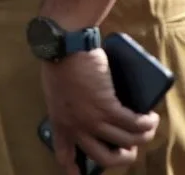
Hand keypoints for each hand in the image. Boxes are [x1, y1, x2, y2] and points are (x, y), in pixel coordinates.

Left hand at [41, 48, 158, 171]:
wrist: (64, 46)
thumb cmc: (60, 63)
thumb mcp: (57, 92)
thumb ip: (70, 107)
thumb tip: (91, 113)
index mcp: (60, 122)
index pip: (64, 154)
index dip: (73, 169)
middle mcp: (76, 126)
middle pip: (104, 158)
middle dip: (123, 157)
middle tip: (130, 147)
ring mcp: (92, 119)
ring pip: (126, 142)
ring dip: (142, 137)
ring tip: (147, 127)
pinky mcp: (107, 107)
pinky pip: (134, 124)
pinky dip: (147, 123)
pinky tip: (150, 117)